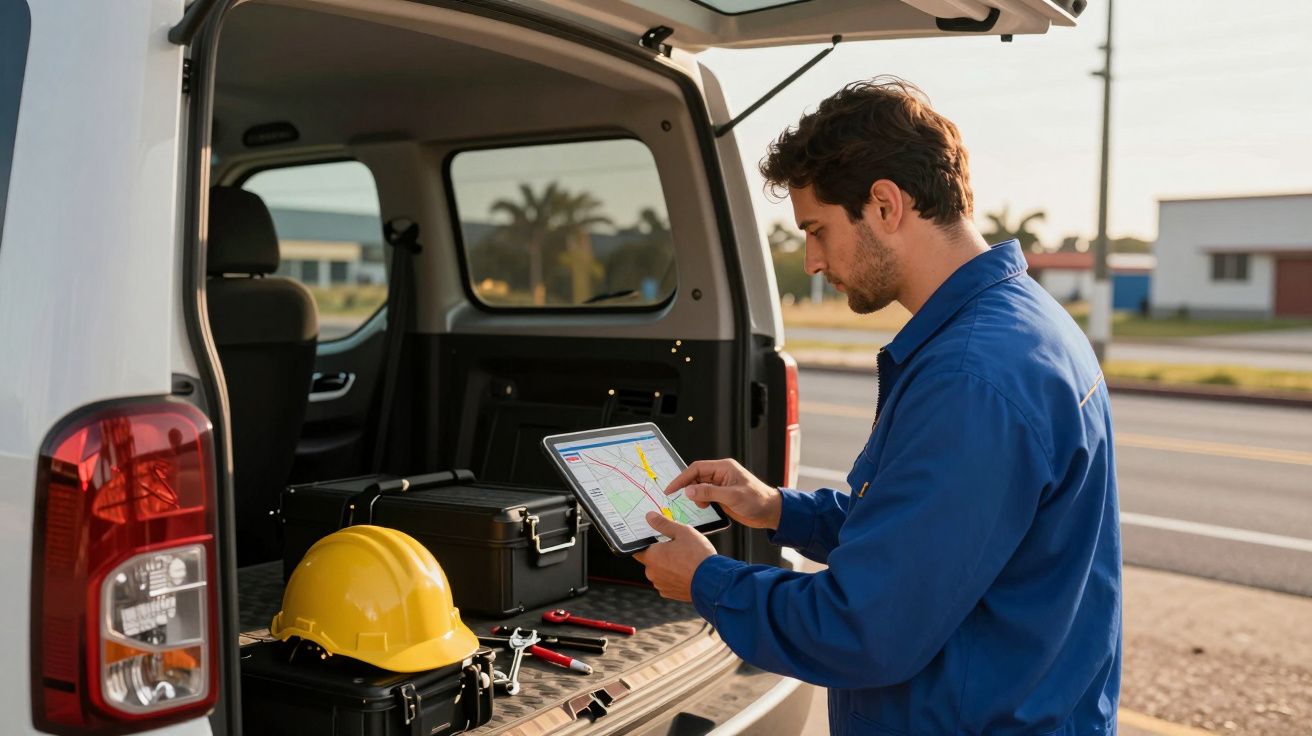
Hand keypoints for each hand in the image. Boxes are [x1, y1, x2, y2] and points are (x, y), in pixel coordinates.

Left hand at [633, 512, 715, 601]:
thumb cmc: (698, 555)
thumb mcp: (683, 532)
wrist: (712, 581)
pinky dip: (674, 578)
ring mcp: (661, 585)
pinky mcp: (670, 594)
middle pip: (651, 560)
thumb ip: (664, 524)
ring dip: (668, 567)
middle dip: (661, 555)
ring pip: (660, 572)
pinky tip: (686, 572)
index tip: (655, 540)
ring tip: (685, 561)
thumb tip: (650, 517)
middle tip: (677, 548)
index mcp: (652, 556)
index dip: (646, 544)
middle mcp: (652, 573)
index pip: (638, 549)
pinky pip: (668, 582)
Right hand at [664, 458, 782, 529]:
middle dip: (689, 489)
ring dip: (696, 497)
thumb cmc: (758, 500)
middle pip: (696, 477)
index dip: (682, 478)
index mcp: (724, 468)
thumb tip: (689, 491)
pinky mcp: (722, 496)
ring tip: (704, 506)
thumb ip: (709, 492)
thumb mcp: (732, 496)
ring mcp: (721, 485)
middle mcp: (721, 474)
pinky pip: (705, 496)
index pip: (697, 468)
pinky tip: (707, 508)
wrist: (770, 512)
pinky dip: (702, 502)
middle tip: (686, 500)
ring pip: (699, 488)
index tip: (671, 488)